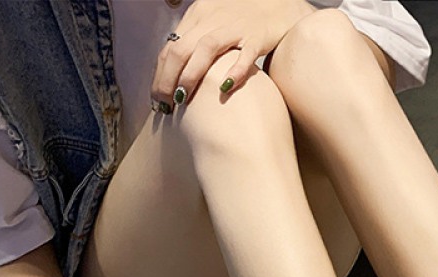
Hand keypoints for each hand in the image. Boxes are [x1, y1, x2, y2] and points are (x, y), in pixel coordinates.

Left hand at [152, 0, 312, 105]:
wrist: (280, 3)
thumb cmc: (247, 18)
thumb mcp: (215, 19)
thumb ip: (199, 38)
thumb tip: (181, 69)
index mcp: (199, 15)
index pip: (171, 46)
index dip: (160, 73)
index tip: (157, 97)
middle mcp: (213, 19)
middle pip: (181, 49)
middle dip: (167, 79)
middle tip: (164, 105)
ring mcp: (235, 28)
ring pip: (205, 49)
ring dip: (190, 75)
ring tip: (183, 99)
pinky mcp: (257, 37)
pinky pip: (244, 55)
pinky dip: (234, 71)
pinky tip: (225, 89)